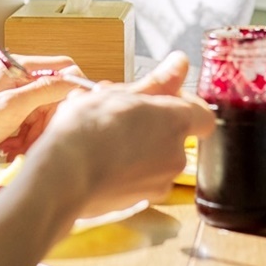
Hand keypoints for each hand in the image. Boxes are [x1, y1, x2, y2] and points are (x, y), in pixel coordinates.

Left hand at [0, 54, 84, 159]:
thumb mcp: (12, 106)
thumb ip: (45, 91)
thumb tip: (76, 81)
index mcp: (19, 67)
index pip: (64, 67)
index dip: (74, 89)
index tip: (75, 112)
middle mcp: (18, 78)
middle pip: (56, 95)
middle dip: (49, 120)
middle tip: (36, 140)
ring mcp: (14, 97)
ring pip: (44, 114)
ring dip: (35, 134)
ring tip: (16, 149)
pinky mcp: (9, 114)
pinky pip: (30, 124)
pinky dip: (25, 139)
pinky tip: (10, 150)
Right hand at [31, 52, 216, 216]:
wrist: (64, 177)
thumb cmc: (87, 131)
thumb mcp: (120, 93)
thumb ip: (158, 81)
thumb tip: (180, 63)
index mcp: (176, 122)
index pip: (202, 114)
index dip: (182, 104)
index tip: (158, 98)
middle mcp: (176, 155)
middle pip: (174, 135)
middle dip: (150, 124)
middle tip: (118, 113)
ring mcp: (159, 182)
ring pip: (155, 157)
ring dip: (137, 146)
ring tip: (102, 137)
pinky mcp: (140, 202)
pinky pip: (139, 179)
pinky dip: (125, 169)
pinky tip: (99, 160)